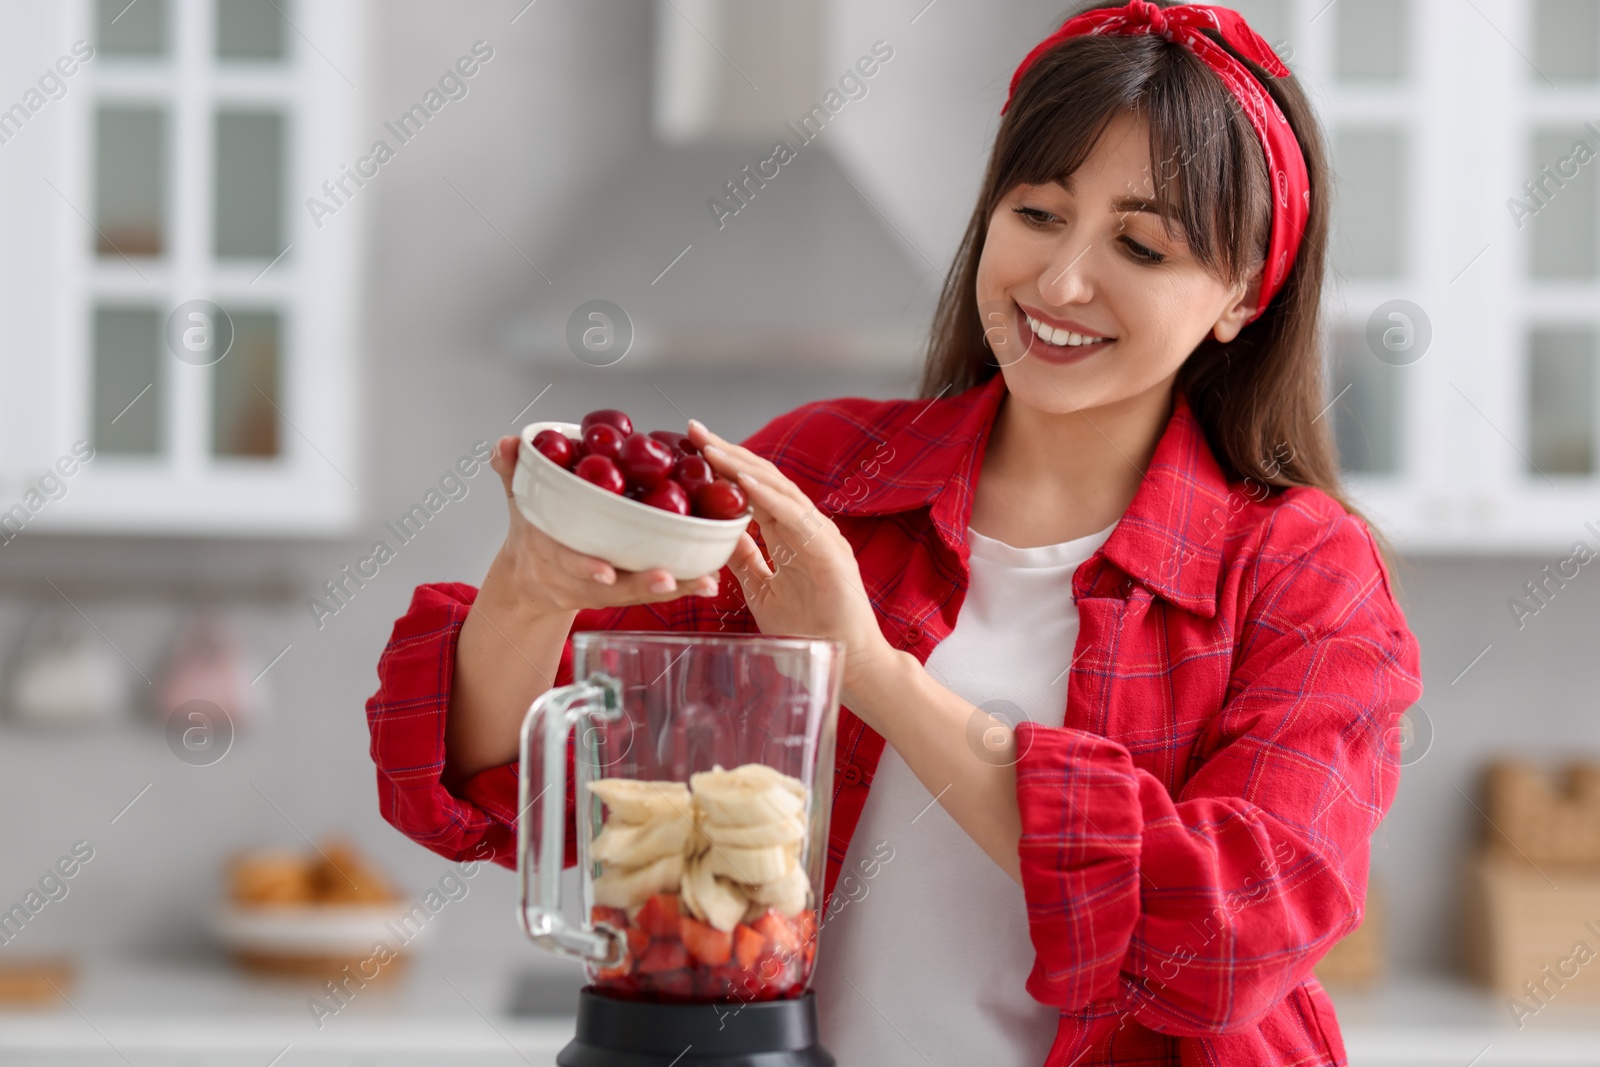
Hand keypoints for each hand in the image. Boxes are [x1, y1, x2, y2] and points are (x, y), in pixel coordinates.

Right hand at [484, 435, 720, 614]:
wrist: (529, 580)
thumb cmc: (532, 532)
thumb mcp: (518, 499)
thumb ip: (513, 469)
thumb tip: (506, 444)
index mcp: (550, 554)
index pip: (567, 562)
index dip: (585, 567)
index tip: (605, 572)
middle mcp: (579, 579)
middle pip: (612, 588)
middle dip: (639, 584)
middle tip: (667, 577)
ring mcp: (604, 590)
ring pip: (639, 593)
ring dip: (673, 589)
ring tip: (703, 581)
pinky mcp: (626, 594)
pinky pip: (654, 593)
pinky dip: (682, 588)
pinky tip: (709, 581)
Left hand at [686, 420, 901, 703]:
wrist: (848, 661)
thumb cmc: (811, 629)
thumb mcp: (764, 590)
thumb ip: (747, 561)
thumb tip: (720, 536)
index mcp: (791, 534)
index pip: (754, 490)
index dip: (726, 467)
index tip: (694, 447)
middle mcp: (806, 527)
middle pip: (764, 480)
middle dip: (729, 454)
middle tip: (694, 431)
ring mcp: (820, 536)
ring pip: (778, 490)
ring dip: (743, 467)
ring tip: (712, 449)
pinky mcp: (828, 551)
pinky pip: (794, 517)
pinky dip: (768, 498)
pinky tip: (743, 483)